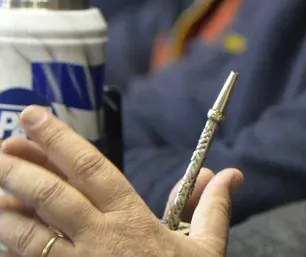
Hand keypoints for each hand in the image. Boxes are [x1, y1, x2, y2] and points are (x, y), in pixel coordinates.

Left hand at [0, 106, 241, 256]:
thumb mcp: (206, 250)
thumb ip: (212, 208)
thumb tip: (229, 173)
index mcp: (132, 220)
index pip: (91, 169)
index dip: (60, 140)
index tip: (34, 116)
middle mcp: (99, 240)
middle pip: (51, 196)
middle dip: (19, 170)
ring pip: (27, 235)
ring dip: (4, 210)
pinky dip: (8, 250)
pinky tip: (0, 237)